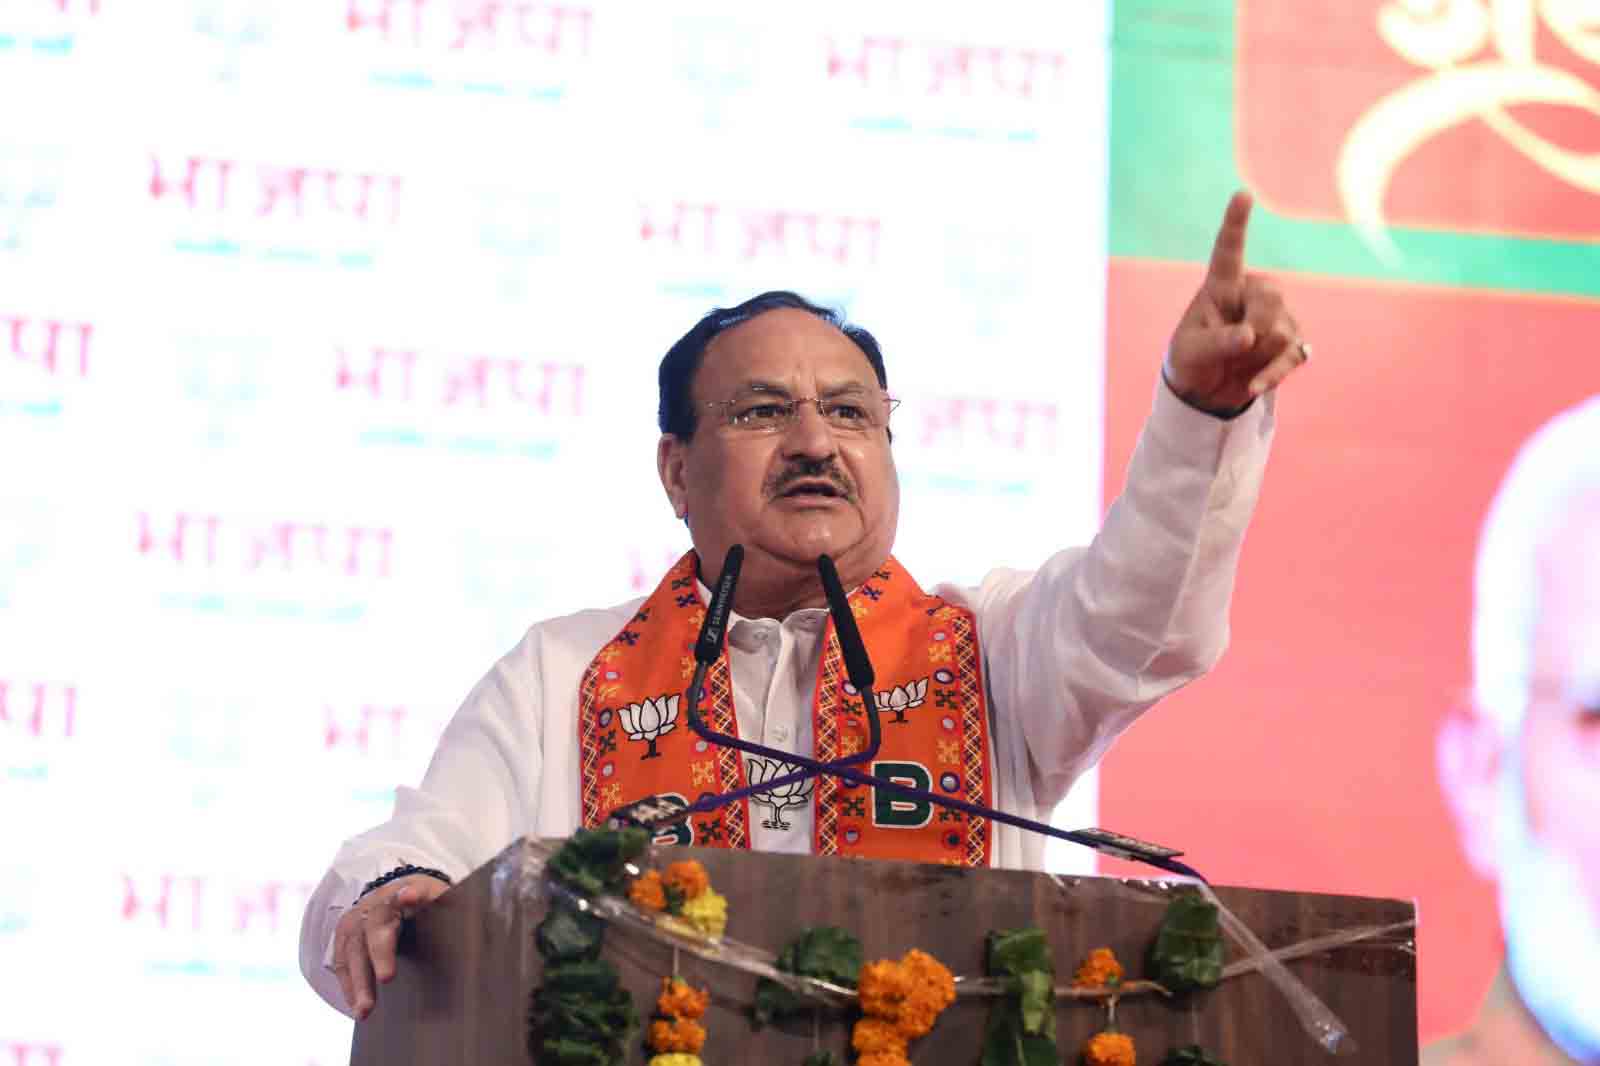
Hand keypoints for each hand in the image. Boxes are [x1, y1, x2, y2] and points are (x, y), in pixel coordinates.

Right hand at [332, 875, 448, 1019]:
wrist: (397, 892)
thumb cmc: (426, 902)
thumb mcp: (443, 900)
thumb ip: (453, 908)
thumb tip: (480, 924)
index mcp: (407, 890)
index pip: (409, 891)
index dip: (409, 894)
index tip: (410, 895)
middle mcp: (377, 902)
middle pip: (374, 926)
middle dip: (379, 954)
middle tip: (387, 978)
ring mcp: (358, 918)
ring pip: (353, 948)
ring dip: (358, 981)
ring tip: (364, 1011)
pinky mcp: (345, 935)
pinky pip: (342, 960)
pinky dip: (348, 984)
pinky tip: (355, 1005)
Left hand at [1164, 191, 1309, 414]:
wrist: (1205, 393)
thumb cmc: (1191, 361)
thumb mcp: (1191, 352)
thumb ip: (1218, 342)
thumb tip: (1251, 336)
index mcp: (1221, 286)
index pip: (1228, 251)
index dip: (1235, 223)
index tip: (1241, 195)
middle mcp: (1252, 295)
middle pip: (1273, 299)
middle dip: (1255, 329)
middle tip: (1234, 348)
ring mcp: (1277, 318)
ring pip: (1282, 333)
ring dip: (1256, 357)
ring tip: (1236, 363)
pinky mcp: (1292, 344)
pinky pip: (1293, 357)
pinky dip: (1271, 375)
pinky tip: (1253, 386)